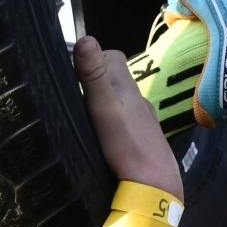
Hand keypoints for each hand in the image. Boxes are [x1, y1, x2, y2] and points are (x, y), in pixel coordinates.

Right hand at [74, 36, 181, 201]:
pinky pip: (125, 123)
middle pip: (115, 80)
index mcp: (128, 88)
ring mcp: (143, 122)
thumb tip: (85, 39)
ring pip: (120, 102)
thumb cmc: (128, 147)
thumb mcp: (105, 109)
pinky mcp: (143, 141)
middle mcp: (138, 101)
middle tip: (73, 96)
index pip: (111, 57)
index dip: (92, 58)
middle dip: (94, 81)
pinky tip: (101, 138)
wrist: (155, 187)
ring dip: (103, 103)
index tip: (71, 72)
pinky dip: (112, 123)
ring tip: (83, 117)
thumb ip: (94, 77)